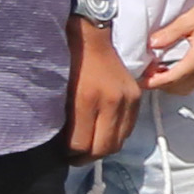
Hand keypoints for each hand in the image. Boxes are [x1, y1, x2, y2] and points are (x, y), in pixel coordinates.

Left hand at [65, 20, 141, 158]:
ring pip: (118, 141)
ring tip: (88, 147)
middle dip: (86, 158)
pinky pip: (128, 128)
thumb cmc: (67, 60)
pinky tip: (103, 132)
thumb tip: (63, 143)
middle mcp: (111, 102)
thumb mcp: (58, 91)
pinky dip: (116, 135)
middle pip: (103, 148)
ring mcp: (127, 100)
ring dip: (103, 148)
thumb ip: (63, 118)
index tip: (60, 155)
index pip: (80, 144)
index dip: (68, 155)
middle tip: (73, 158)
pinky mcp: (136, 96)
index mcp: (86, 100)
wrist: (91, 36)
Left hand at [143, 0, 193, 91]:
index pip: (173, 79)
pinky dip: (182, 78)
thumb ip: (169, 34)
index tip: (142, 81)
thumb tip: (152, 44)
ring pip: (189, 86)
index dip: (155, 82)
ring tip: (158, 71)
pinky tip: (174, 66)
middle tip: (146, 74)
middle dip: (162, 85)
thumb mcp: (189, 19)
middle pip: (180, 87)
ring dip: (172, 83)